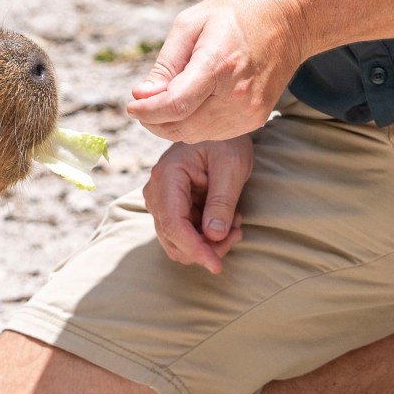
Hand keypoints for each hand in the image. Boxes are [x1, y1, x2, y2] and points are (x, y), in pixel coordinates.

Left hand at [128, 0, 307, 141]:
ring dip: (173, 125)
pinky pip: (214, 134)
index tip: (132, 105)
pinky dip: (195, 125)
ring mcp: (249, 112)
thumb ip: (165, 64)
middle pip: (182, 126)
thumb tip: (142, 96)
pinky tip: (192, 105)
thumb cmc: (235, 15)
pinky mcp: (256, 120)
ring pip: (195, 135)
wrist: (290, 21)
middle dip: (155, 120)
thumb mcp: (190, 24)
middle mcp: (236, 95)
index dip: (147, 112)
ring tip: (167, 101)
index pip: (175, 105)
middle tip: (144, 105)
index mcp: (218, 65)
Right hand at [145, 138, 254, 273]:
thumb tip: (214, 237)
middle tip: (237, 233)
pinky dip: (205, 236)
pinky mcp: (171, 206)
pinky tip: (228, 221)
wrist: (221, 129)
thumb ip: (222, 202)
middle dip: (205, 248)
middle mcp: (157, 190)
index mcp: (167, 176)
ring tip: (235, 225)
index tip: (217, 265)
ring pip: (177, 241)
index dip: (195, 249)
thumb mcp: (231, 167)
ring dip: (207, 244)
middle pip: (172, 238)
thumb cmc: (226, 141)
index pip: (173, 224)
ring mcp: (161, 200)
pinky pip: (184, 234)